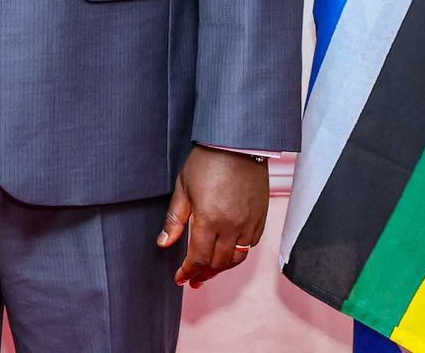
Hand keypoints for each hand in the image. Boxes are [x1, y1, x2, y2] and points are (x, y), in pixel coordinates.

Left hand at [156, 146, 268, 287]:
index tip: (180, 279)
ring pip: (237, 258)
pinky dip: (238, 254)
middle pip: (219, 263)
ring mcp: (249, 224)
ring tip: (209, 272)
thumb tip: (164, 243)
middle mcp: (232, 227)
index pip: (199, 258)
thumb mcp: (183, 189)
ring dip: (222, 269)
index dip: (188, 271)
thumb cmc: (207, 162)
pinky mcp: (260, 219)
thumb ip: (174, 220)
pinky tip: (228, 253)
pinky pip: (250, 245)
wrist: (238, 145)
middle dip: (204, 274)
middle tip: (193, 279)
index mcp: (210, 220)